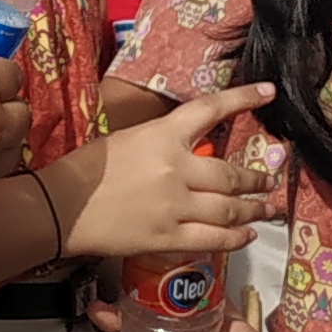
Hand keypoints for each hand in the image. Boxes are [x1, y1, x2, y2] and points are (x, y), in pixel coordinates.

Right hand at [42, 85, 277, 259]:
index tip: (269, 93)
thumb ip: (163, 142)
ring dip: (254, 208)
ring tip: (267, 208)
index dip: (243, 98)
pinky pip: (214, 239)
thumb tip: (192, 148)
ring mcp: (175, 206)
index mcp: (162, 135)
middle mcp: (176, 169)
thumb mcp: (129, 139)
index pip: (210, 109)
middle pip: (232, 173)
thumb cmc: (87, 168)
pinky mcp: (168, 238)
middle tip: (270, 180)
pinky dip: (236, 237)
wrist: (61, 206)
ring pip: (230, 208)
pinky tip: (246, 235)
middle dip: (257, 178)